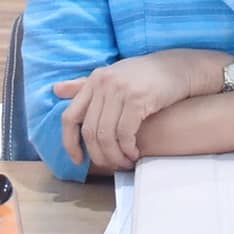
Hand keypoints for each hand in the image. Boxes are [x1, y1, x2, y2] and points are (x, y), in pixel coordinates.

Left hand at [55, 50, 206, 171]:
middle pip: (89, 131)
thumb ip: (83, 85)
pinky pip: (125, 133)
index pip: (70, 117)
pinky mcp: (138, 99)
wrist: (178, 67)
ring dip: (115, 156)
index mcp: (94, 80)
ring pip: (106, 136)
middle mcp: (103, 83)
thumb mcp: (112, 75)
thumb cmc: (145, 74)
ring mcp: (120, 90)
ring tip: (125, 162)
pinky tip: (134, 153)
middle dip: (98, 155)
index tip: (78, 160)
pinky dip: (128, 149)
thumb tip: (55, 90)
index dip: (70, 143)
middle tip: (110, 166)